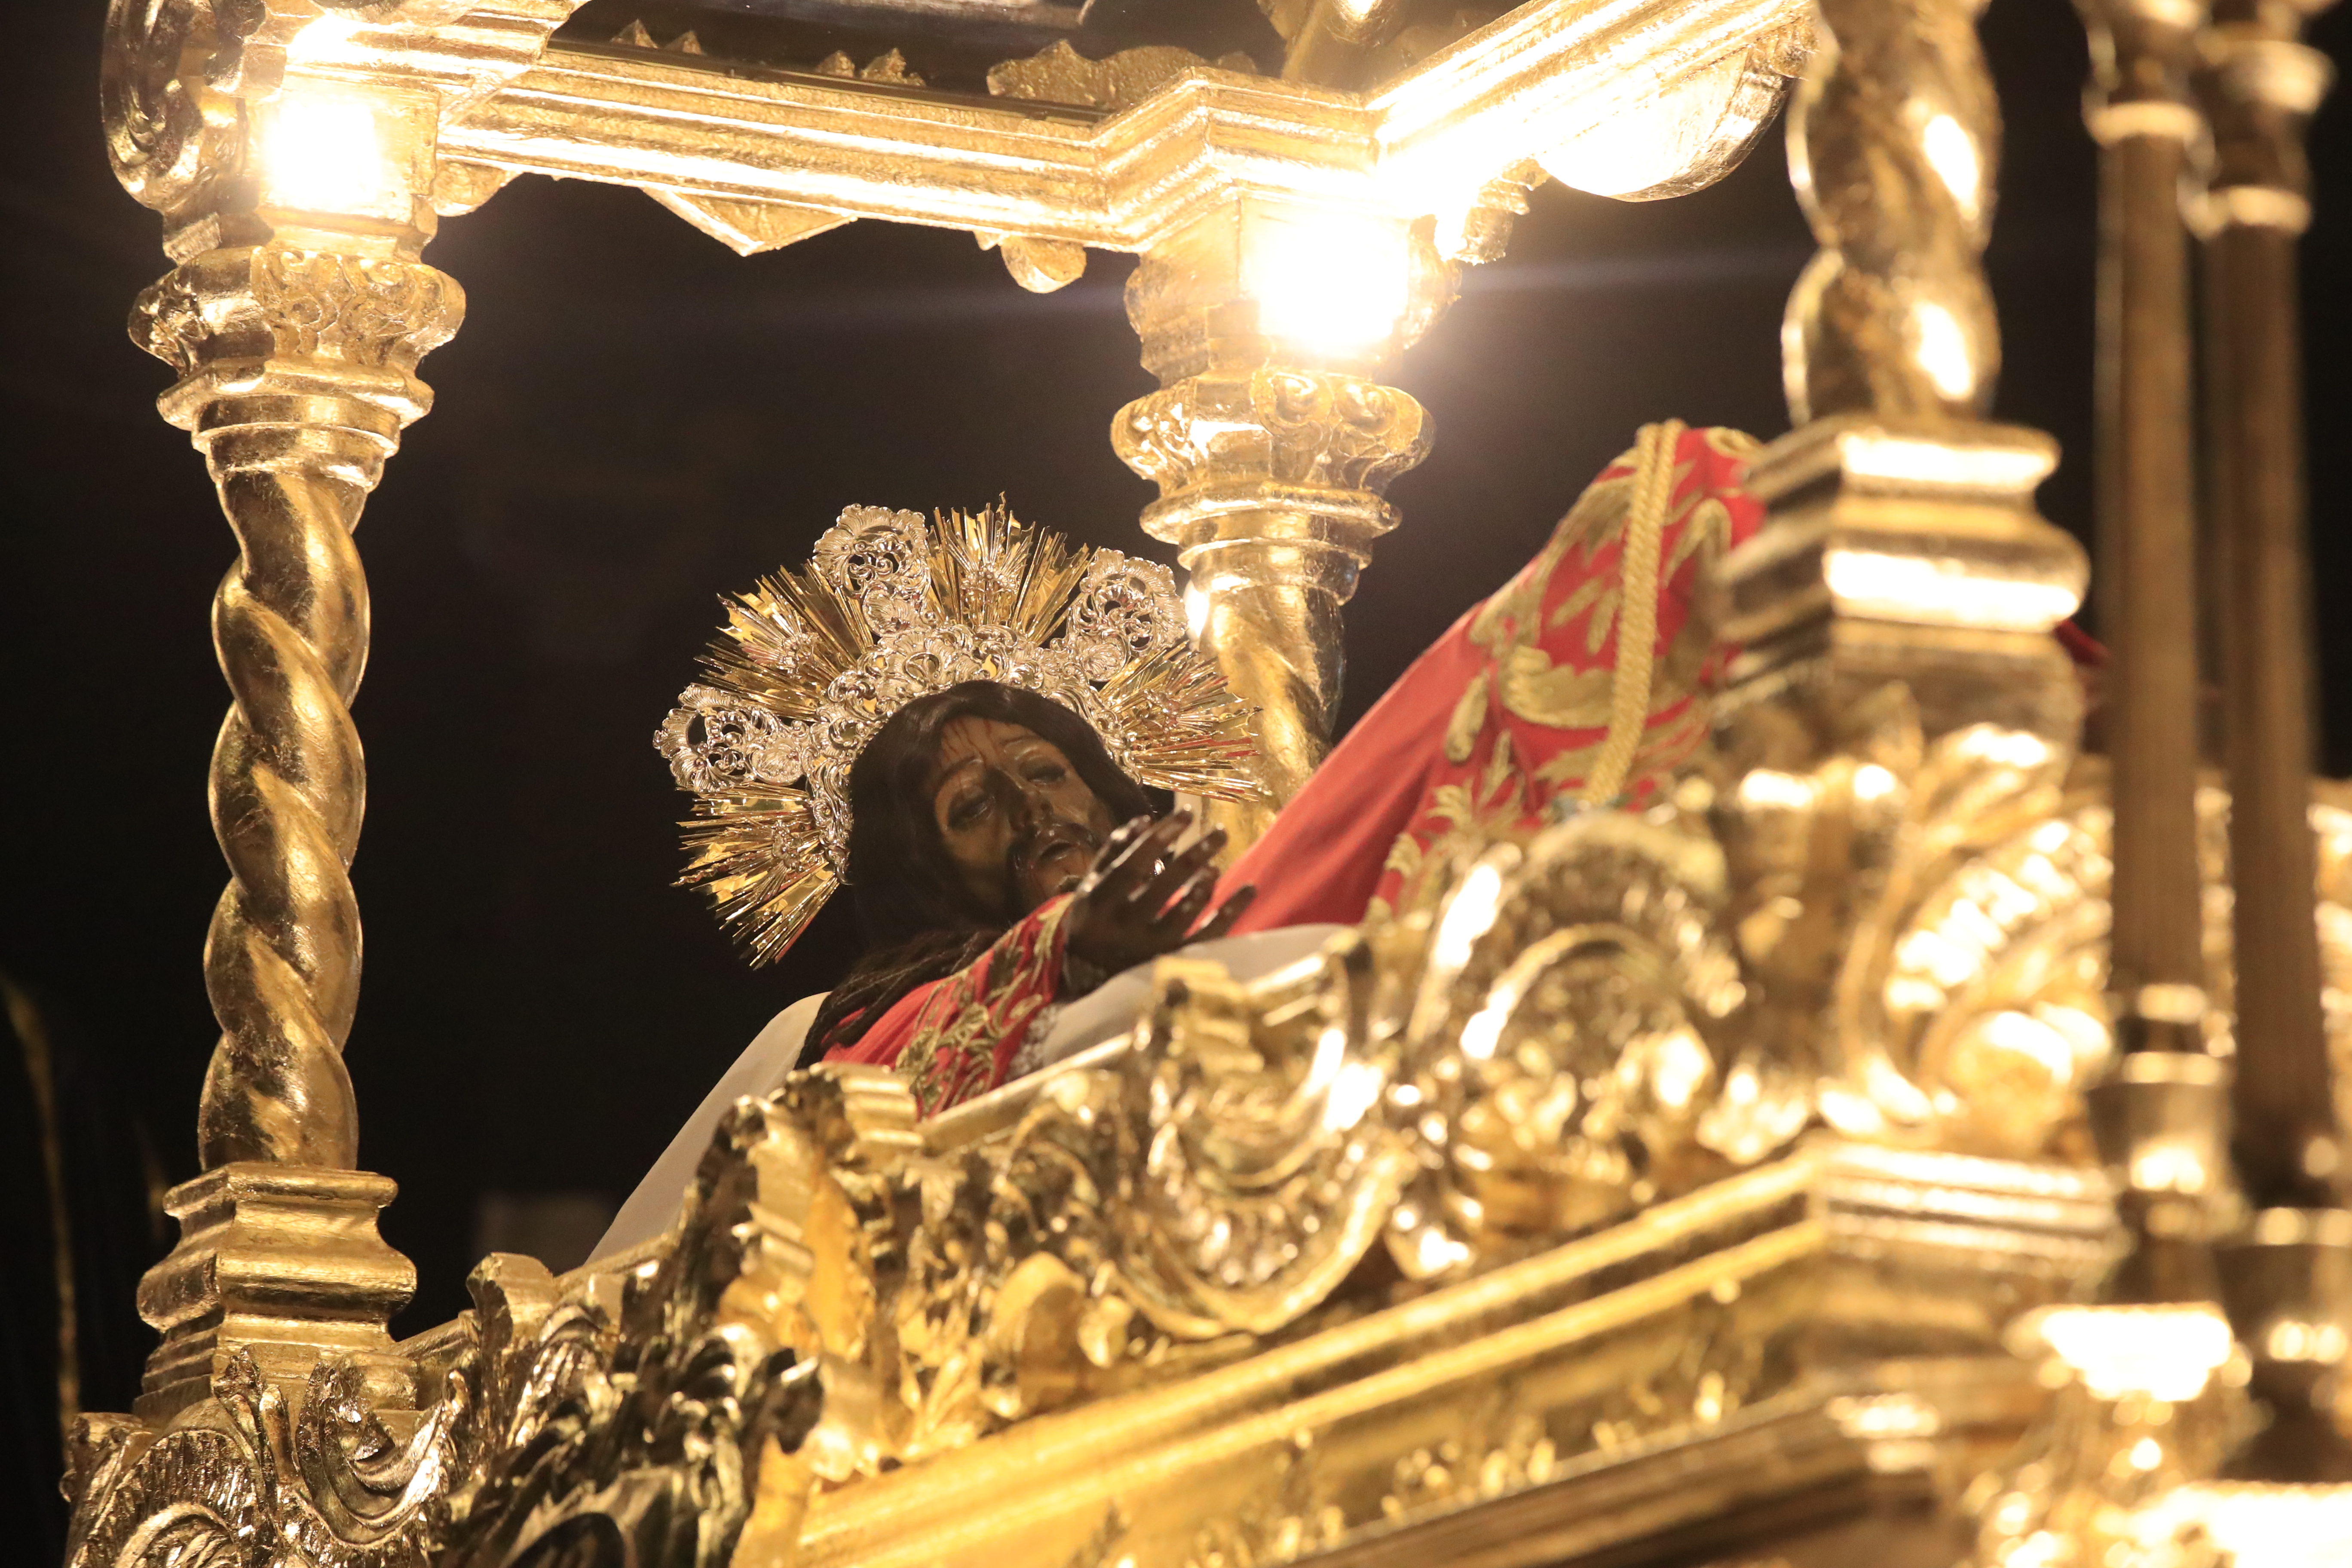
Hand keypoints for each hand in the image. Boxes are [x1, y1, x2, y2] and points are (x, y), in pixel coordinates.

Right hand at [1063, 812, 1258, 974]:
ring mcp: (1149, 946)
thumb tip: (1143, 820)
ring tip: (1216, 867)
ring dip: (1205, 884)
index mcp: (1100, 900)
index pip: (1135, 862)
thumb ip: (1111, 854)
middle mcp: (1123, 924)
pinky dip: (1230, 911)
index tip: (1187, 813)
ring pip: (1185, 911)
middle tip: (1220, 832)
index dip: (1162, 836)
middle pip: (1167, 883)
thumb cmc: (1093, 923)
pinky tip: (1249, 889)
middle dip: (1196, 853)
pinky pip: (1207, 936)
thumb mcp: (1090, 888)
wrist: (1087, 981)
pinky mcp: (1171, 962)